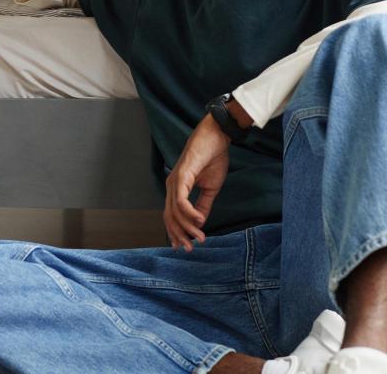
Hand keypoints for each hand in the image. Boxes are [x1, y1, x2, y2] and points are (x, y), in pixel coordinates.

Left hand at [164, 114, 229, 251]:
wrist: (216, 137)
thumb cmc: (212, 158)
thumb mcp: (210, 188)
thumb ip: (203, 205)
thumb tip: (200, 223)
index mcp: (176, 189)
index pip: (171, 216)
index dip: (177, 232)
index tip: (186, 246)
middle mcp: (171, 186)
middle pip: (169, 217)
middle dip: (179, 235)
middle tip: (190, 249)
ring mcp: (175, 181)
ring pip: (175, 212)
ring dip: (187, 227)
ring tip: (200, 237)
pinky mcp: (182, 176)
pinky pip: (181, 200)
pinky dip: (189, 213)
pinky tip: (200, 221)